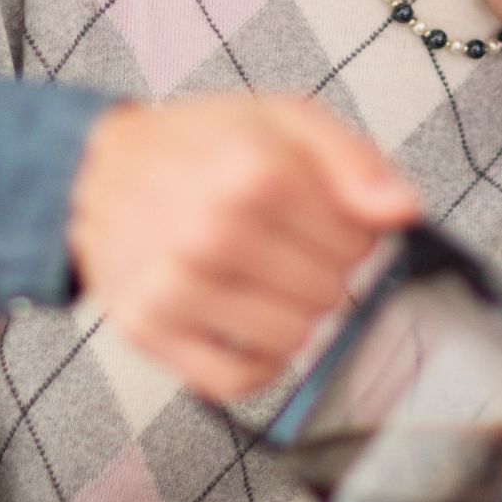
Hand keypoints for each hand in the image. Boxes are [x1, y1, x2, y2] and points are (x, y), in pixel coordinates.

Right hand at [67, 94, 422, 401]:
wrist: (97, 172)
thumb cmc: (198, 145)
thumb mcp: (282, 120)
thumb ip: (352, 160)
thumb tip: (404, 211)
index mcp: (254, 172)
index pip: (359, 242)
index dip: (356, 234)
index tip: (327, 221)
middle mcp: (213, 231)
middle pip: (330, 292)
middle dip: (326, 273)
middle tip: (293, 248)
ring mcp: (177, 286)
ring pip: (294, 339)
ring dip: (296, 316)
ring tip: (270, 281)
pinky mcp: (151, 330)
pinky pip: (238, 382)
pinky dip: (261, 364)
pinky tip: (254, 328)